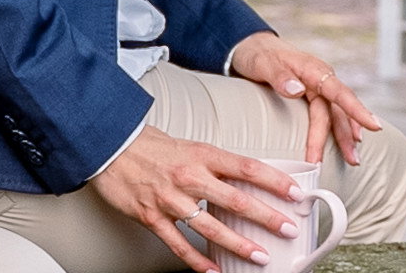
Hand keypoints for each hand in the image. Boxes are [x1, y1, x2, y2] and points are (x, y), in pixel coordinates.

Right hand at [88, 123, 305, 272]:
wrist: (110, 145)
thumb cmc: (150, 144)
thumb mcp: (189, 144)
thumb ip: (214, 163)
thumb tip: (244, 180)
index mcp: (202, 154)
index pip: (246, 167)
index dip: (274, 181)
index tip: (295, 192)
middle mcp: (190, 176)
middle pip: (236, 200)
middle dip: (266, 217)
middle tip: (287, 228)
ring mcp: (171, 199)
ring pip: (211, 228)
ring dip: (239, 244)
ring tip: (260, 256)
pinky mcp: (153, 217)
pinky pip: (179, 244)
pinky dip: (198, 262)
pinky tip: (214, 272)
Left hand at [227, 32, 383, 165]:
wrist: (254, 46)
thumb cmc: (258, 55)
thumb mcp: (262, 63)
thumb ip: (279, 76)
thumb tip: (298, 91)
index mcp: (312, 69)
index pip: (337, 92)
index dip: (356, 110)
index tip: (372, 126)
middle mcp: (321, 77)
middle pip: (336, 110)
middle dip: (343, 137)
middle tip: (351, 161)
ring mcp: (319, 86)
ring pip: (337, 114)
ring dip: (346, 136)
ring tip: (354, 160)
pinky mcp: (315, 93)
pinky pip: (332, 112)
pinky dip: (342, 127)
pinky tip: (350, 140)